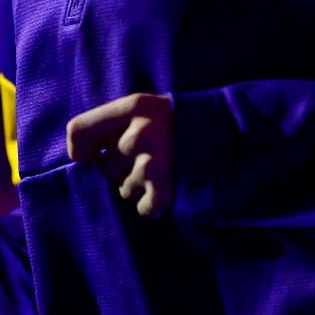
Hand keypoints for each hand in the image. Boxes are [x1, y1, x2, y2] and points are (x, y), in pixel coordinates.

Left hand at [66, 91, 174, 217]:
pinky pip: (142, 208)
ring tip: (165, 173)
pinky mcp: (167, 188)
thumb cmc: (181, 125)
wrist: (236, 137)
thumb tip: (79, 153)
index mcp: (133, 106)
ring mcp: (155, 161)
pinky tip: (168, 191)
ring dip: (140, 188)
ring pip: (123, 189)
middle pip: (105, 167)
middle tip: (150, 161)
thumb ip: (113, 124)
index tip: (93, 156)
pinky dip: (153, 206)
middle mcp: (140, 132)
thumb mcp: (148, 110)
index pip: (78, 130)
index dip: (82, 149)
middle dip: (122, 171)